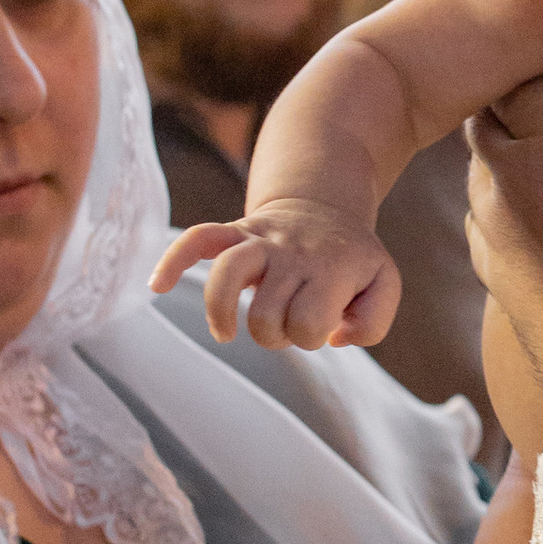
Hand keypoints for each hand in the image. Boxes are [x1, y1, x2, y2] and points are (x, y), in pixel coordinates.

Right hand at [150, 199, 402, 352]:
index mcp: (331, 272)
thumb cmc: (351, 258)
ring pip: (228, 273)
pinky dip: (173, 260)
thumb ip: (374, 322)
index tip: (315, 326)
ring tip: (226, 333)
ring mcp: (260, 241)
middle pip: (266, 315)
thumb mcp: (384, 284)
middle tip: (283, 323)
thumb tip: (336, 337)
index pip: (308, 325)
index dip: (309, 337)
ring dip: (221, 312)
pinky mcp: (234, 231)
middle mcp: (293, 256)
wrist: (324, 206)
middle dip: (273, 335)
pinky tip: (158, 286)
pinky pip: (197, 237)